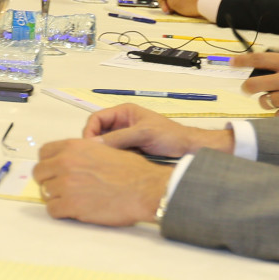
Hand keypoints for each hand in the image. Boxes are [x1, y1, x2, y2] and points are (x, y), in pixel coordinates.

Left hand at [33, 139, 170, 226]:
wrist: (145, 189)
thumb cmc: (132, 171)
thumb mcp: (104, 149)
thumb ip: (82, 152)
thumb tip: (70, 157)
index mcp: (73, 147)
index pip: (44, 153)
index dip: (49, 163)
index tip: (54, 170)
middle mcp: (66, 163)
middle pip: (40, 173)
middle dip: (49, 180)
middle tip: (61, 187)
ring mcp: (66, 185)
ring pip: (45, 192)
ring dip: (56, 197)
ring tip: (72, 199)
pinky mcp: (71, 205)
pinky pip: (52, 210)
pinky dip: (60, 212)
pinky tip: (72, 210)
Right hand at [81, 104, 232, 157]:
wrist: (189, 150)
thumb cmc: (170, 136)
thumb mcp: (143, 133)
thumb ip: (118, 138)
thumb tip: (93, 144)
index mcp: (124, 113)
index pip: (96, 118)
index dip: (90, 131)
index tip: (89, 146)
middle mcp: (122, 124)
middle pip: (98, 132)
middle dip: (95, 143)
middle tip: (94, 157)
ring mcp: (126, 138)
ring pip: (106, 145)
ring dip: (104, 153)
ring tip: (104, 163)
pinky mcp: (131, 150)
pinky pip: (115, 154)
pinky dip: (112, 159)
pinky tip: (113, 167)